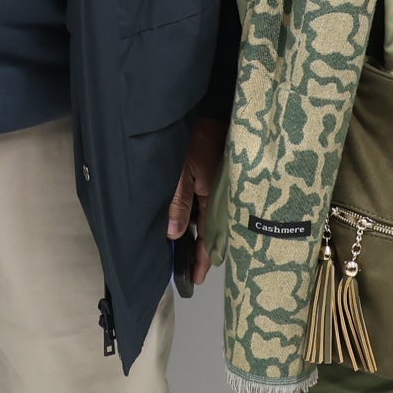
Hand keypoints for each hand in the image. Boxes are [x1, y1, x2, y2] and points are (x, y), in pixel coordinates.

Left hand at [166, 116, 223, 284]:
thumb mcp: (183, 173)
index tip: (196, 278)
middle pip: (210, 232)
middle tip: (191, 272)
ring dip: (199, 236)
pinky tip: (189, 224)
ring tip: (188, 253)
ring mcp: (218, 190)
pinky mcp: (216, 181)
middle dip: (201, 253)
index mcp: (213, 199)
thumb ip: (178, 203)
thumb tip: (174, 234)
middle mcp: (219, 198)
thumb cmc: (198, 140)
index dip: (202, 259)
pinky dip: (199, 219)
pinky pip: (208, 206)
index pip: (208, 238)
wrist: (214, 113)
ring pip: (208, 220)